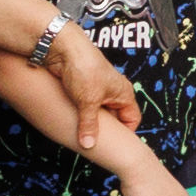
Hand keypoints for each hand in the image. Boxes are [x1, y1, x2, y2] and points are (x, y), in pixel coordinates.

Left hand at [49, 27, 141, 150]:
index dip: (125, 133)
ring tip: (83, 136)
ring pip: (98, 114)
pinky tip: (73, 125)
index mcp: (123, 94)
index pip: (132, 119)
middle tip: (96, 143)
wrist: (63, 50)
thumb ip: (89, 125)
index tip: (114, 146)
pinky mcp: (83, 90)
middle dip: (106, 130)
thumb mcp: (88, 101)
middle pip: (115, 118)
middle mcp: (113, 93)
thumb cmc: (84, 69)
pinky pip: (86, 109)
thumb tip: (89, 145)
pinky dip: (81, 116)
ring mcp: (98, 91)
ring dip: (91, 123)